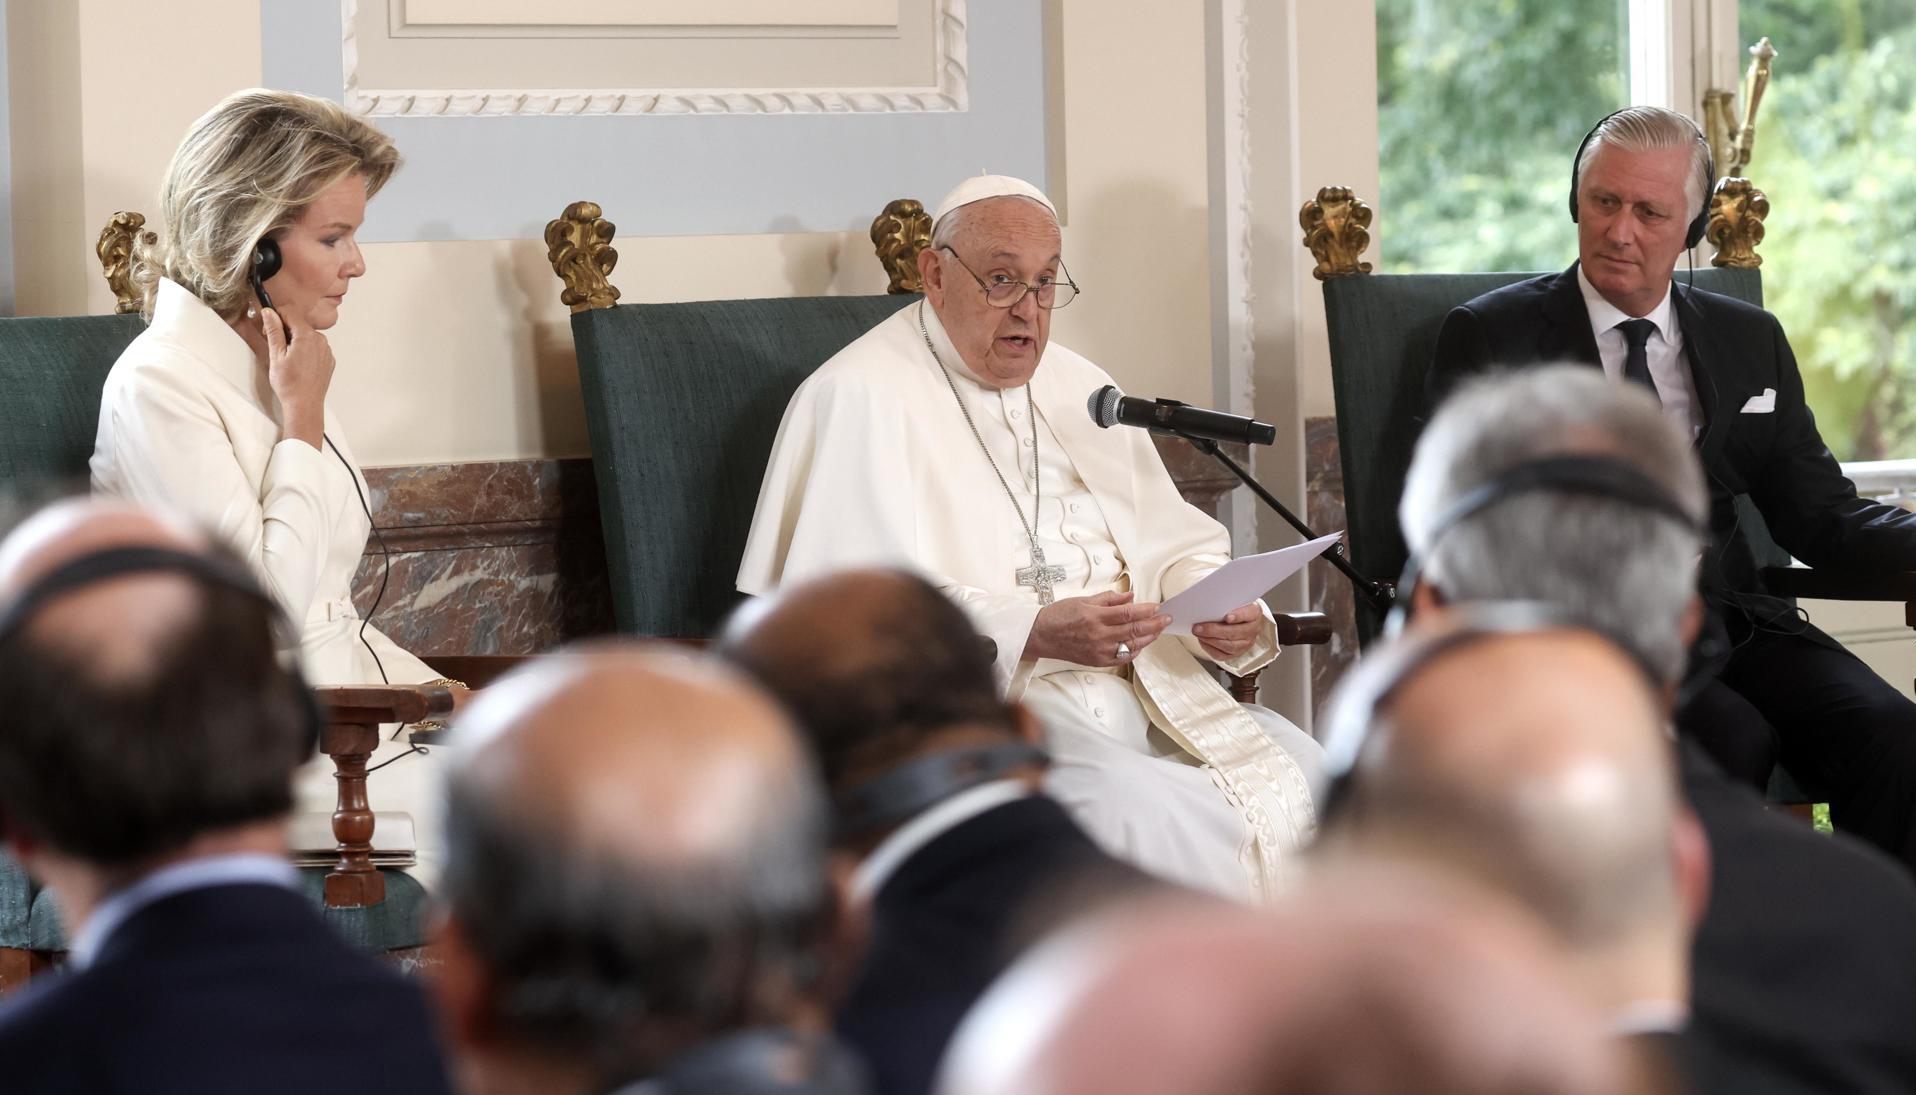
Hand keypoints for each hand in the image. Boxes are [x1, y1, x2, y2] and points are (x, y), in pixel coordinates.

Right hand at [261, 307, 332, 448]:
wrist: (305, 405)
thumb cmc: (289, 383)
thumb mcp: (276, 355)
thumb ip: (274, 331)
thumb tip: (269, 312)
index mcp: (307, 336)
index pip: (290, 313)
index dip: (276, 317)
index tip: (268, 327)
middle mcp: (321, 340)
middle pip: (299, 325)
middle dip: (285, 330)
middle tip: (274, 346)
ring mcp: (327, 351)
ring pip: (308, 337)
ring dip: (296, 341)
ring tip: (286, 358)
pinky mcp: (329, 360)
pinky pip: (315, 348)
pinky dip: (306, 351)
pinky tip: (298, 365)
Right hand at [1024, 591, 1170, 667]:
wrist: (1040, 636)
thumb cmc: (1059, 616)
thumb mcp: (1083, 600)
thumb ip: (1109, 599)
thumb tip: (1130, 597)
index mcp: (1095, 617)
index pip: (1127, 613)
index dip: (1145, 610)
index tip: (1157, 607)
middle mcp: (1098, 635)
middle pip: (1134, 630)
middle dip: (1154, 624)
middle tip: (1166, 619)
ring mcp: (1098, 650)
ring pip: (1131, 645)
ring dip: (1148, 638)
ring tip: (1158, 630)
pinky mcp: (1097, 661)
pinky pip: (1122, 658)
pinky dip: (1134, 651)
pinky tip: (1141, 644)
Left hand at [1193, 602, 1263, 661]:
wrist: (1240, 620)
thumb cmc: (1235, 608)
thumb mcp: (1234, 601)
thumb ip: (1225, 603)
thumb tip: (1208, 605)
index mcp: (1254, 613)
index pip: (1248, 614)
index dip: (1238, 616)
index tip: (1227, 617)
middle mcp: (1252, 629)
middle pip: (1234, 632)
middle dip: (1214, 630)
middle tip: (1199, 627)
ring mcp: (1246, 643)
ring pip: (1229, 646)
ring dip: (1210, 640)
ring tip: (1198, 633)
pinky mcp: (1236, 653)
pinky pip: (1222, 655)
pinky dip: (1210, 648)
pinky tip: (1202, 640)